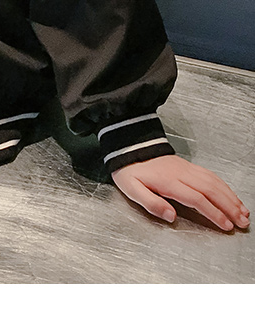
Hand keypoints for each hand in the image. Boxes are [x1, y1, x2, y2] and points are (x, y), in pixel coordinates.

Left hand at [112, 154, 249, 230]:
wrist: (129, 147)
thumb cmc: (130, 171)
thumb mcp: (132, 189)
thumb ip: (151, 203)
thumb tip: (171, 216)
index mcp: (168, 181)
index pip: (197, 199)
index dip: (213, 213)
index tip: (226, 226)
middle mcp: (181, 173)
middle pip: (211, 190)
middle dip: (229, 207)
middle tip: (243, 222)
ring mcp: (186, 168)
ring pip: (214, 181)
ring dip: (230, 196)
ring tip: (243, 212)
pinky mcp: (188, 165)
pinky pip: (210, 174)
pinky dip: (224, 185)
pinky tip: (231, 194)